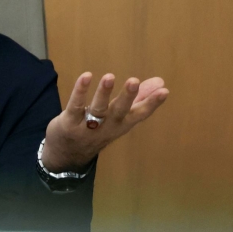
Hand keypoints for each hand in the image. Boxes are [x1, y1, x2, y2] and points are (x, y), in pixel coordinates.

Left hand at [41, 72, 168, 172]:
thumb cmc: (97, 129)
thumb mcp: (118, 117)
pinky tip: (86, 77)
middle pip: (118, 112)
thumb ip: (138, 99)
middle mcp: (107, 127)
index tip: (164, 91)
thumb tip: (160, 82)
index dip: (151, 104)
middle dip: (127, 97)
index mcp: (121, 125)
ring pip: (97, 110)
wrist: (68, 155)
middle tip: (134, 81)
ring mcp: (87, 127)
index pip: (139, 115)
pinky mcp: (69, 122)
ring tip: (109, 77)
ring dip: (103, 93)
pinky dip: (80, 91)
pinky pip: (75, 106)